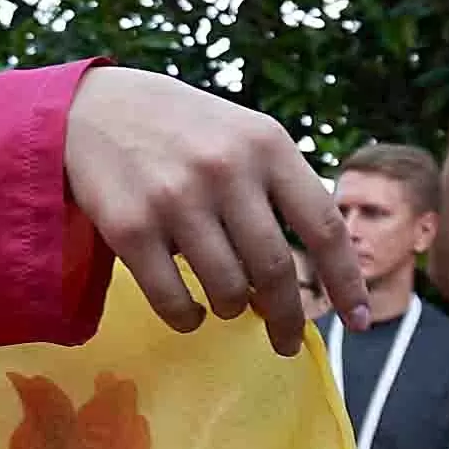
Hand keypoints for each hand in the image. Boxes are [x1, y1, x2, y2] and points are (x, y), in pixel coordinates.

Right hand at [67, 67, 358, 351]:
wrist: (90, 108)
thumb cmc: (181, 129)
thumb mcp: (242, 134)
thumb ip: (279, 188)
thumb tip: (313, 274)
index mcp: (266, 143)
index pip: (324, 226)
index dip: (346, 281)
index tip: (358, 320)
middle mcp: (225, 169)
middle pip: (276, 270)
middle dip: (289, 317)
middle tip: (287, 339)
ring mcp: (176, 199)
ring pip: (228, 290)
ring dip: (233, 310)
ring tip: (227, 302)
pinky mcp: (130, 228)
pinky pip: (174, 301)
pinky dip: (189, 319)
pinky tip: (191, 312)